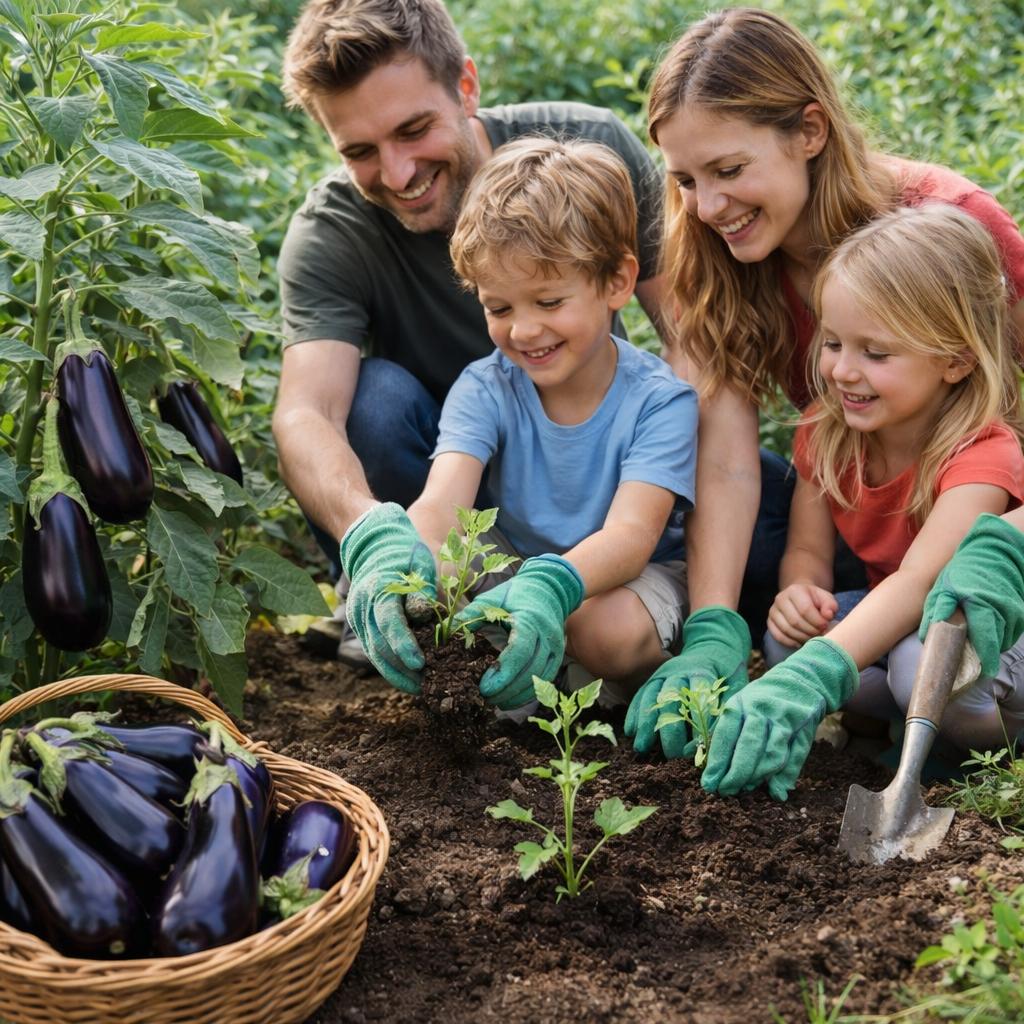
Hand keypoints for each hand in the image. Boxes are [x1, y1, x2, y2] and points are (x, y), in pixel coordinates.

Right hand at [339, 503, 435, 693]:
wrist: (374, 547)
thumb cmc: (404, 555)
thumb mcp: (418, 566)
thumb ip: (420, 592)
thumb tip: (422, 615)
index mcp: (376, 590)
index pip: (388, 623)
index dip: (404, 645)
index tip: (421, 664)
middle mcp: (361, 608)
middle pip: (379, 646)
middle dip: (403, 669)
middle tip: (427, 685)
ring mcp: (358, 619)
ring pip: (374, 654)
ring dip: (396, 674)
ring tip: (420, 688)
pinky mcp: (362, 627)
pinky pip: (374, 652)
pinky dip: (390, 667)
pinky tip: (408, 678)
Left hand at [451, 554, 583, 710]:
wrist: (548, 588)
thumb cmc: (515, 594)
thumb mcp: (491, 599)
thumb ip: (471, 615)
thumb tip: (446, 633)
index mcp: (530, 620)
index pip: (520, 652)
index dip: (503, 673)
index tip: (483, 687)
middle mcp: (548, 636)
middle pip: (530, 672)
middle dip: (507, 690)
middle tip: (483, 698)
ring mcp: (556, 649)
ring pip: (539, 681)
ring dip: (517, 696)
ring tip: (494, 702)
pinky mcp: (557, 658)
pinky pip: (543, 681)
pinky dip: (526, 693)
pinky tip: (509, 698)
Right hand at [624, 606, 750, 757]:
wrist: (712, 645)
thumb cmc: (727, 670)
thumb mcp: (737, 683)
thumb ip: (730, 705)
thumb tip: (722, 733)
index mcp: (702, 672)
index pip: (697, 700)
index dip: (696, 724)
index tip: (697, 748)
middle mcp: (679, 671)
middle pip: (670, 701)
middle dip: (669, 730)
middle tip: (672, 755)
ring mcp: (663, 674)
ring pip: (650, 698)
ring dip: (645, 724)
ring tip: (641, 747)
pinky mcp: (653, 678)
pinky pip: (640, 695)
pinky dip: (634, 713)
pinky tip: (630, 731)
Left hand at [701, 636, 856, 800]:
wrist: (800, 680)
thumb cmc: (760, 700)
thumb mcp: (738, 705)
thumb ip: (724, 731)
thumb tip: (700, 758)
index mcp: (740, 704)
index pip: (725, 735)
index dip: (717, 762)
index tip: (708, 784)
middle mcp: (762, 710)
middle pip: (749, 747)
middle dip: (736, 774)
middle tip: (727, 792)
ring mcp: (785, 720)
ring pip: (772, 754)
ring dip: (758, 777)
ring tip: (745, 789)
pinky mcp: (805, 729)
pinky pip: (795, 758)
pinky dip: (786, 777)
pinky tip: (776, 792)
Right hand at [768, 584, 837, 646]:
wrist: (799, 597)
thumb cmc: (815, 600)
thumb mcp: (826, 598)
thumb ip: (830, 606)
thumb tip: (827, 616)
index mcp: (794, 590)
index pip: (805, 609)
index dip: (817, 621)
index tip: (826, 627)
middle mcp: (780, 599)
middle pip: (795, 621)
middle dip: (810, 631)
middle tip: (820, 634)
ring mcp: (773, 611)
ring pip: (786, 630)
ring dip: (802, 638)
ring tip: (812, 638)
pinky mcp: (770, 621)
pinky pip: (778, 636)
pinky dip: (790, 642)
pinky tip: (800, 643)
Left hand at [921, 513, 1023, 677]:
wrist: (1000, 548)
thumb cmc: (968, 566)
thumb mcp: (946, 584)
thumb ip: (938, 609)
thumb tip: (926, 636)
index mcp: (982, 607)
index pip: (987, 643)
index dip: (985, 661)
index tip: (983, 673)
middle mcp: (1003, 611)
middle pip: (998, 644)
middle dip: (987, 654)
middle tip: (976, 663)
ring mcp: (1016, 610)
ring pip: (1007, 638)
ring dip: (994, 642)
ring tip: (980, 643)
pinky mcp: (1022, 609)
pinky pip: (1013, 629)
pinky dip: (1003, 632)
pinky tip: (991, 628)